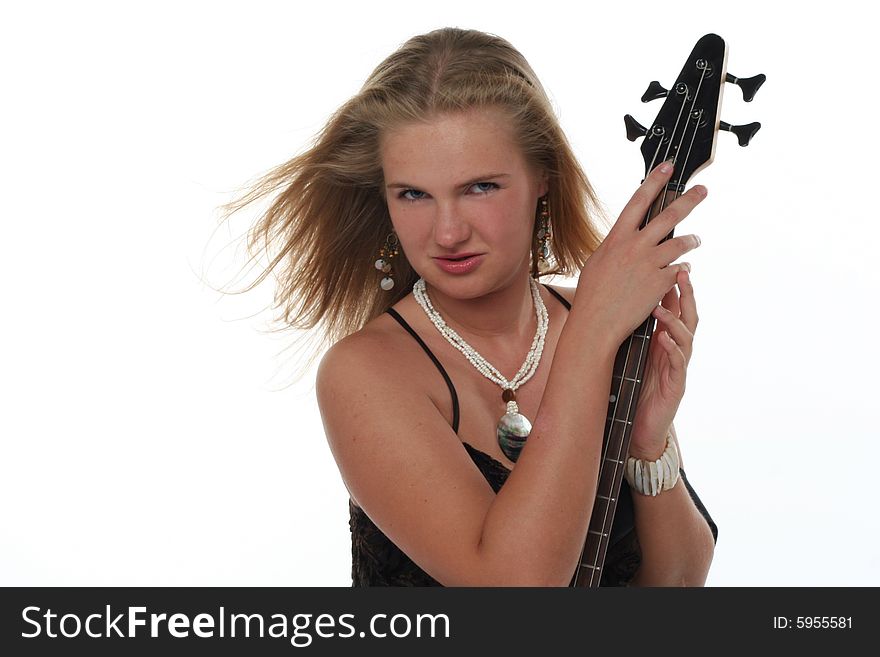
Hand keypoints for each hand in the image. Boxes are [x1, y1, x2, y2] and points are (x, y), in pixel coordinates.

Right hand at [574, 161, 704, 348]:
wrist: (597, 322)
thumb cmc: (592, 295)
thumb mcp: (598, 262)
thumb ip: (617, 246)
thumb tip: (629, 237)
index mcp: (617, 238)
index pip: (638, 201)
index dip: (655, 181)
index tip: (668, 167)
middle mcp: (635, 246)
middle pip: (669, 215)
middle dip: (689, 200)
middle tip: (703, 191)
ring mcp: (649, 264)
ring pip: (682, 243)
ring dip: (692, 240)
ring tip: (696, 240)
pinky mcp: (661, 283)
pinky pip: (680, 270)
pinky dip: (683, 270)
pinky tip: (681, 273)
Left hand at [628, 269, 697, 458]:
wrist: (638, 425)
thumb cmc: (635, 386)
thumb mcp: (633, 353)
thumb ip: (634, 329)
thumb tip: (622, 299)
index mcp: (666, 340)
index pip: (676, 308)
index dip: (675, 287)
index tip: (670, 263)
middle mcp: (677, 350)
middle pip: (688, 317)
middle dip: (686, 295)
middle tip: (681, 272)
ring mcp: (678, 367)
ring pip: (685, 338)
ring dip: (675, 320)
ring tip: (662, 307)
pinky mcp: (676, 386)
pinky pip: (678, 365)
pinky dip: (671, 350)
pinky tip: (663, 339)